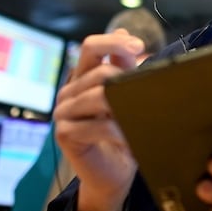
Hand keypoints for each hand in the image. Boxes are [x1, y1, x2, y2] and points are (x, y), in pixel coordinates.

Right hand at [53, 29, 143, 210]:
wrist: (114, 174)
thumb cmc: (122, 134)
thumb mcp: (128, 97)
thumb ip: (126, 69)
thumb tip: (128, 36)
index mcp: (83, 76)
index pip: (91, 47)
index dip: (114, 42)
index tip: (140, 46)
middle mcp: (70, 90)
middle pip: (98, 71)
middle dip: (126, 80)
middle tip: (148, 93)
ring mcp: (64, 112)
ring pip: (97, 96)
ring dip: (124, 106)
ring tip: (143, 116)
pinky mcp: (64, 133)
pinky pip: (95, 125)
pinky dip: (118, 131)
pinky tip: (130, 137)